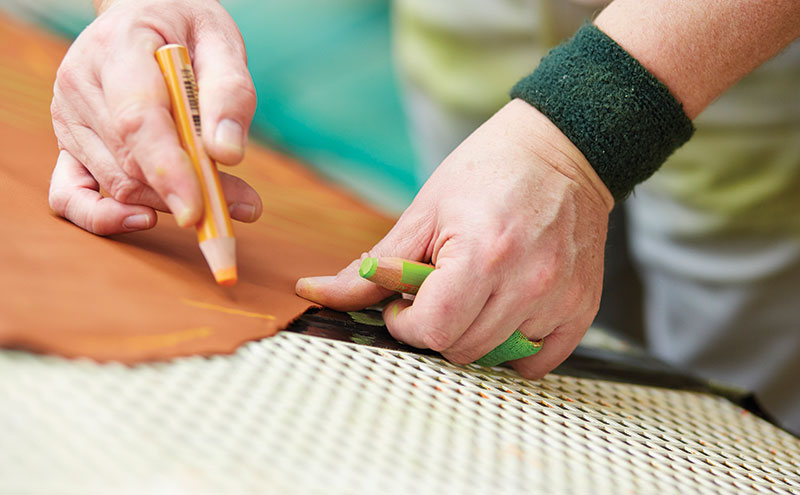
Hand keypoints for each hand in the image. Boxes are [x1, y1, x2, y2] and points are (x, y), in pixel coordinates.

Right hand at [49, 0, 261, 234]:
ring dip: (169, 202)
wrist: (147, 12)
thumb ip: (230, 94)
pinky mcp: (68, 142)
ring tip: (221, 197)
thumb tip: (228, 155)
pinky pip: (69, 194)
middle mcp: (80, 83)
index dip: (168, 170)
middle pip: (132, 162)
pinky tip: (147, 219)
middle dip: (188, 192)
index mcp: (119, 48)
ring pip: (117, 183)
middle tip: (244, 204)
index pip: (138, 119)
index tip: (198, 210)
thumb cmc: (187, 28)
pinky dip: (104, 217)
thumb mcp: (222, 42)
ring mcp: (67, 116)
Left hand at [296, 99, 612, 377]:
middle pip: (462, 349)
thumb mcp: (423, 212)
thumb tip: (314, 292)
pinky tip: (505, 312)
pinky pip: (539, 361)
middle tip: (439, 292)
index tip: (404, 302)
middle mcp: (528, 282)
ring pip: (497, 357)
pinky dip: (515, 348)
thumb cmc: (486, 172)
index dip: (404, 323)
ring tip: (474, 293)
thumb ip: (373, 267)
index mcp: (483, 254)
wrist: (560, 150)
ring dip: (472, 334)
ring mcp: (560, 297)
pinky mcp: (583, 306)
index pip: (432, 330)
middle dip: (435, 328)